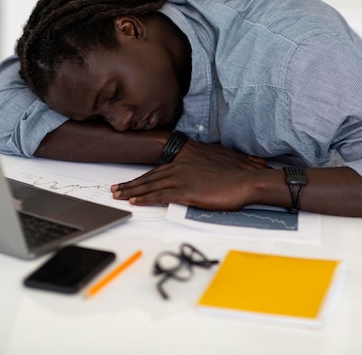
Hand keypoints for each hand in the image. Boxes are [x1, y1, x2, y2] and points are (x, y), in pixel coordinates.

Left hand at [111, 140, 267, 209]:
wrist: (246, 180)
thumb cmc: (236, 175)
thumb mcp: (219, 165)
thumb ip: (207, 169)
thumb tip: (203, 175)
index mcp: (187, 161)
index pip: (160, 170)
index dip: (143, 177)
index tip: (131, 182)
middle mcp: (181, 167)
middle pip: (150, 176)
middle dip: (131, 184)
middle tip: (115, 189)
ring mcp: (183, 178)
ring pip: (151, 185)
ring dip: (132, 191)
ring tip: (118, 196)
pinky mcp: (187, 191)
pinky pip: (160, 195)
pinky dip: (145, 198)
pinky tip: (134, 201)